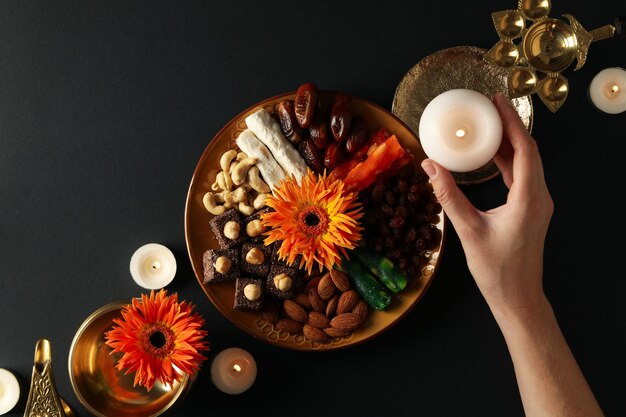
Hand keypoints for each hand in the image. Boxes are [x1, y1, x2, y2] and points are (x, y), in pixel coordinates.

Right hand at [420, 93, 553, 311]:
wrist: (518, 297)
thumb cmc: (496, 270)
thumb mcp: (468, 231)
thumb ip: (448, 196)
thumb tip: (429, 166)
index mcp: (529, 199)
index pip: (525, 149)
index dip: (511, 122)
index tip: (497, 103)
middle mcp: (540, 197)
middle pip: (529, 150)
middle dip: (510, 126)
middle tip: (490, 106)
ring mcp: (538, 204)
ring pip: (527, 163)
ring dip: (509, 142)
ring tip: (489, 124)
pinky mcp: (531, 210)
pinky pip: (523, 176)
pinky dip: (509, 161)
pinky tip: (492, 155)